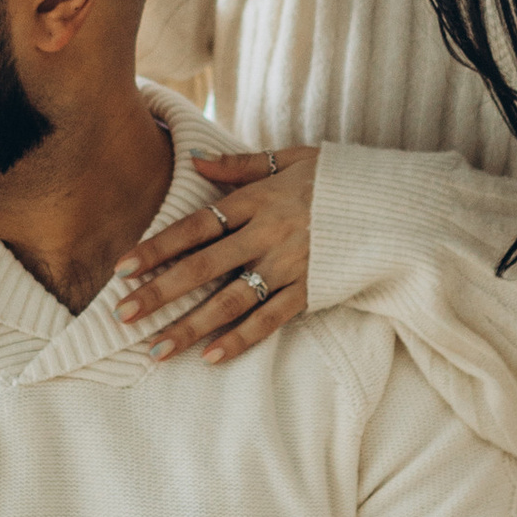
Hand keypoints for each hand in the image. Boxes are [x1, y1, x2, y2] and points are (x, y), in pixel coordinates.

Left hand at [116, 148, 316, 364]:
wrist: (394, 204)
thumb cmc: (337, 179)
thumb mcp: (290, 159)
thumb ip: (239, 164)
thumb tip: (193, 160)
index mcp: (257, 202)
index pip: (195, 228)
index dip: (157, 248)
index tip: (122, 267)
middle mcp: (268, 236)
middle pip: (203, 269)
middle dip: (159, 295)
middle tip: (122, 316)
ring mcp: (289, 268)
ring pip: (230, 303)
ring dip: (190, 328)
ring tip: (156, 349)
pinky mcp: (311, 292)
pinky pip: (270, 320)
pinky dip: (241, 340)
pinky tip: (210, 357)